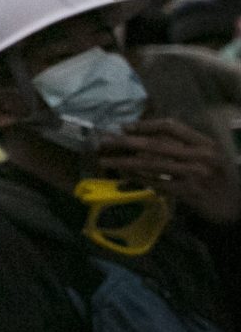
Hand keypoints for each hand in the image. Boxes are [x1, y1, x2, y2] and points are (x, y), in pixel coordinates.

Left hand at [99, 118, 239, 224]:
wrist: (236, 206)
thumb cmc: (218, 178)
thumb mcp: (207, 156)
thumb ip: (183, 146)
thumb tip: (145, 137)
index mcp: (205, 142)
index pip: (171, 126)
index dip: (145, 125)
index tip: (124, 127)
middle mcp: (200, 155)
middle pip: (156, 144)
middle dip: (126, 143)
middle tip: (104, 141)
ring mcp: (195, 174)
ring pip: (152, 165)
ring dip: (125, 163)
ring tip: (106, 162)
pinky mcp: (189, 192)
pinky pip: (157, 184)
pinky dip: (139, 180)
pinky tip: (124, 178)